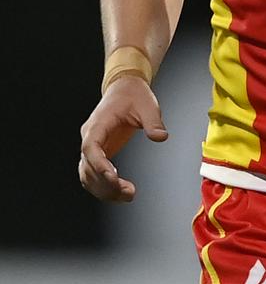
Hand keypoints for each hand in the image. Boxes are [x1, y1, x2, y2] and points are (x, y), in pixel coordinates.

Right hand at [78, 76, 167, 201]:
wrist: (125, 88)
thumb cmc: (133, 95)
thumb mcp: (147, 105)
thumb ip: (153, 121)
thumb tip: (160, 137)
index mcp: (98, 124)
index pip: (91, 147)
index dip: (99, 165)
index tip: (113, 177)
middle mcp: (90, 136)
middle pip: (87, 166)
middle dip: (105, 183)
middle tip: (128, 192)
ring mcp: (92, 145)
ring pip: (87, 175)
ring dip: (104, 189)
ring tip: (127, 195)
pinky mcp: (99, 152)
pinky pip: (93, 175)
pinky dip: (103, 186)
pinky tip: (119, 193)